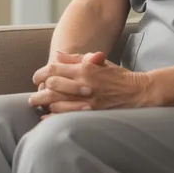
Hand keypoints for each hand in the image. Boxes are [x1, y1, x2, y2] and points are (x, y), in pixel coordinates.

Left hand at [30, 50, 153, 116]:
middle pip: (52, 85)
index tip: (36, 78)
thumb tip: (58, 55)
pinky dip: (54, 116)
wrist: (140, 92)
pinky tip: (47, 116)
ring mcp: (88, 101)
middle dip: (39, 90)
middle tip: (34, 95)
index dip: (41, 73)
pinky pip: (67, 116)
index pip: (54, 69)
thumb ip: (77, 59)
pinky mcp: (92, 113)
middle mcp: (85, 84)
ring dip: (44, 103)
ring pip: (57, 102)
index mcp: (85, 69)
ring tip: (37, 104)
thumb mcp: (99, 62)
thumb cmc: (118, 76)